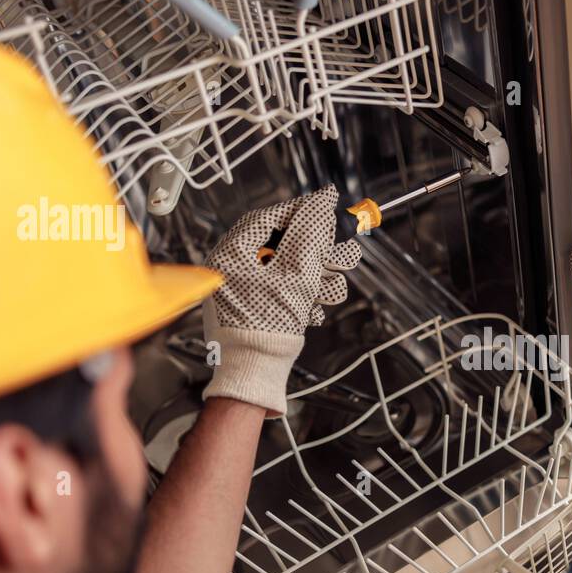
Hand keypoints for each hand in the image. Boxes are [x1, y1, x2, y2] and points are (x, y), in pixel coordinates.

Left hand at [202, 185, 361, 415]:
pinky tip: (314, 309)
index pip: (268, 218)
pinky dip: (302, 297)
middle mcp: (231, 268)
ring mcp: (240, 289)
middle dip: (317, 254)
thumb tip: (322, 200)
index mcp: (231, 253)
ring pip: (287, 270)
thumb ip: (310, 233)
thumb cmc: (267, 326)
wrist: (255, 372)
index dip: (301, 212)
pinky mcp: (251, 307)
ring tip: (333, 289)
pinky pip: (281, 291)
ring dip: (316, 278)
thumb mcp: (297, 273)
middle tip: (341, 257)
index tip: (327, 211)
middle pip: (282, 245)